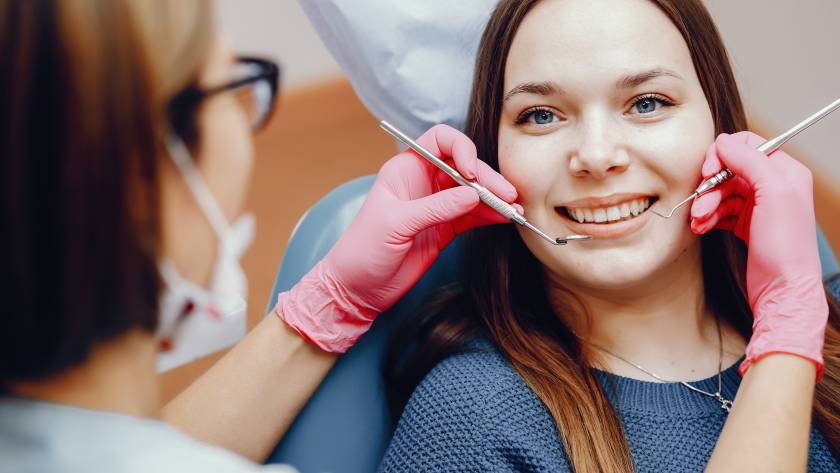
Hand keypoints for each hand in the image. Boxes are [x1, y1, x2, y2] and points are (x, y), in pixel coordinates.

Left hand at [276, 125, 519, 351]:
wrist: (358, 289)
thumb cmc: (362, 250)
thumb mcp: (396, 224)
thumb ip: (435, 208)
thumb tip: (472, 194)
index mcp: (405, 169)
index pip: (440, 141)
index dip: (461, 149)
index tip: (471, 172)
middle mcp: (423, 182)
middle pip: (464, 167)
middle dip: (487, 179)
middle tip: (506, 195)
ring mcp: (436, 205)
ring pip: (473, 192)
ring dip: (494, 198)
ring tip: (514, 209)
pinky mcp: (446, 228)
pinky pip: (473, 215)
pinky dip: (490, 216)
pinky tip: (504, 219)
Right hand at [690, 132, 827, 378]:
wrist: (782, 291)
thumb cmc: (785, 248)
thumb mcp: (773, 194)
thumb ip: (750, 161)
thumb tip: (724, 141)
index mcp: (785, 172)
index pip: (746, 145)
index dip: (721, 156)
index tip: (707, 173)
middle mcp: (773, 186)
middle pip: (728, 170)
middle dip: (709, 188)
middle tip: (699, 206)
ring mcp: (759, 206)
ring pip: (720, 192)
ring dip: (705, 205)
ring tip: (698, 222)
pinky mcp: (746, 224)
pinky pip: (719, 211)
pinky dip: (707, 218)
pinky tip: (702, 228)